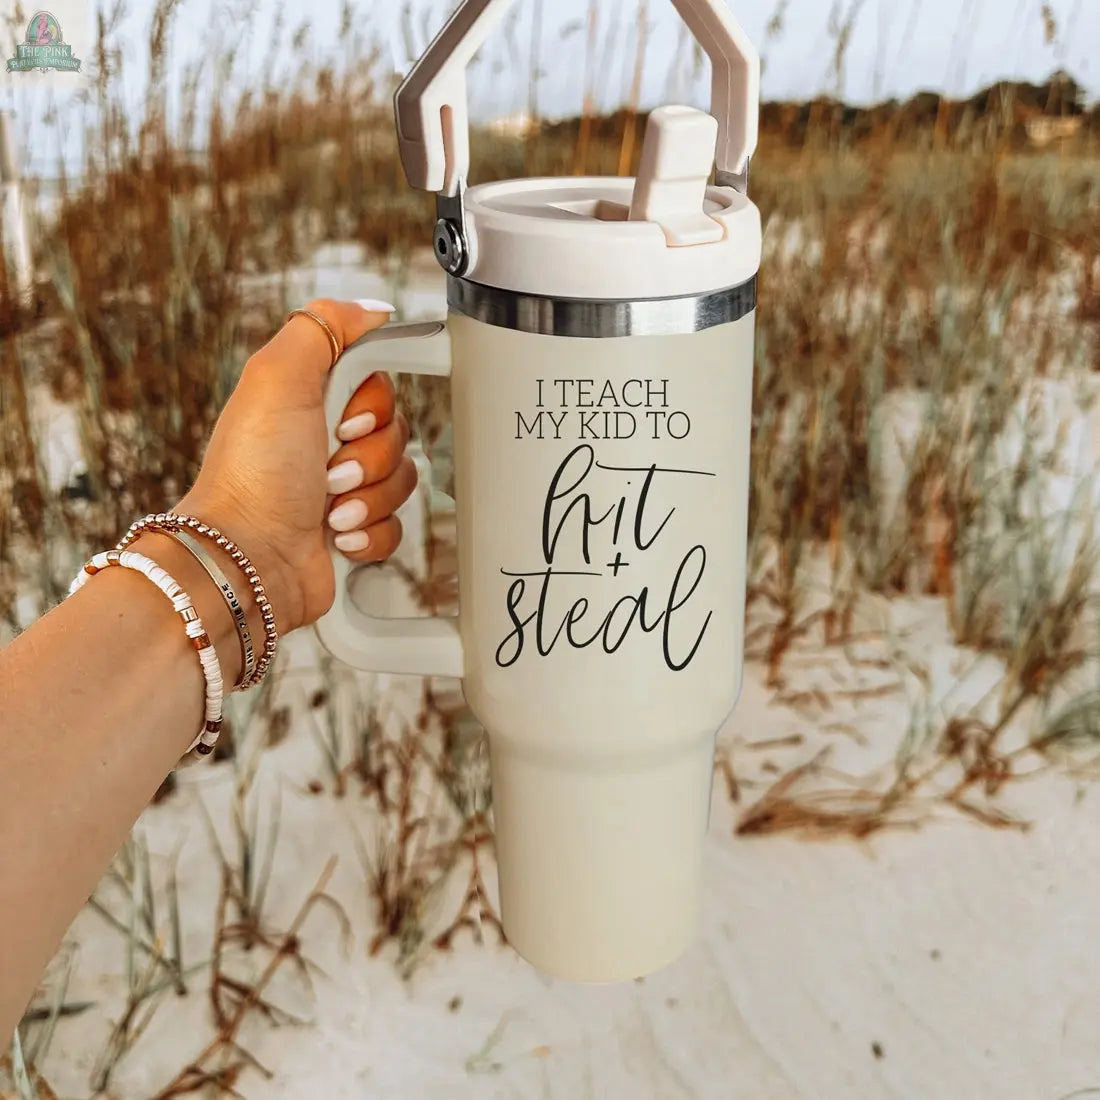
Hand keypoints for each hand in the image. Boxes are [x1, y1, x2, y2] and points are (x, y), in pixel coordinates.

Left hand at [178, 299, 417, 634]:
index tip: (343, 421)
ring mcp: (340, 488)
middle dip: (369, 457)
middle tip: (328, 471)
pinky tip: (335, 536)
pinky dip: (370, 533)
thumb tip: (374, 310)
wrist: (247, 560)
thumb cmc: (255, 473)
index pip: (380, 383)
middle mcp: (323, 439)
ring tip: (329, 510)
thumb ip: (323, 326)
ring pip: (402, 480)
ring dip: (369, 498)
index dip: (373, 405)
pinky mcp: (353, 531)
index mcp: (308, 397)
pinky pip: (397, 525)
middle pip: (397, 432)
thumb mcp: (277, 376)